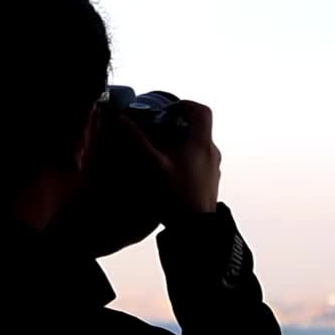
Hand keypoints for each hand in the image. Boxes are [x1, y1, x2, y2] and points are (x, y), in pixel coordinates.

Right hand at [119, 100, 221, 220]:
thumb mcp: (151, 165)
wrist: (195, 230)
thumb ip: (136, 140)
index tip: (166, 111)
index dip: (183, 105)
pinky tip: (167, 176)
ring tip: (159, 155)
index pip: (200, 111)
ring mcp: (212, 170)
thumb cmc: (176, 196)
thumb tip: (122, 120)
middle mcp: (211, 154)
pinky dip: (184, 163)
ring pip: (198, 148)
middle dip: (177, 127)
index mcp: (200, 143)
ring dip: (180, 146)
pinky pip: (198, 165)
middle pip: (198, 129)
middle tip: (157, 132)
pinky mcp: (209, 185)